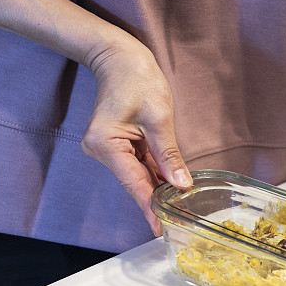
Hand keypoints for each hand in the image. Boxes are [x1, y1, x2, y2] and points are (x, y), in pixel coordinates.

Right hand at [80, 40, 191, 235]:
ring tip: (179, 206)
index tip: (160, 229)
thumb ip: (169, 154)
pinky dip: (156, 173)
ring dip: (159, 186)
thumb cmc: (137, 79)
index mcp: (106, 144)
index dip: (150, 207)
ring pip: (139, 174)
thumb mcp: (159, 117)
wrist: (119, 56)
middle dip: (157, 199)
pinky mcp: (118, 144)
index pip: (134, 183)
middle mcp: (102, 150)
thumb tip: (182, 184)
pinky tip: (172, 185)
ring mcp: (109, 148)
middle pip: (135, 181)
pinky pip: (140, 163)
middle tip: (177, 221)